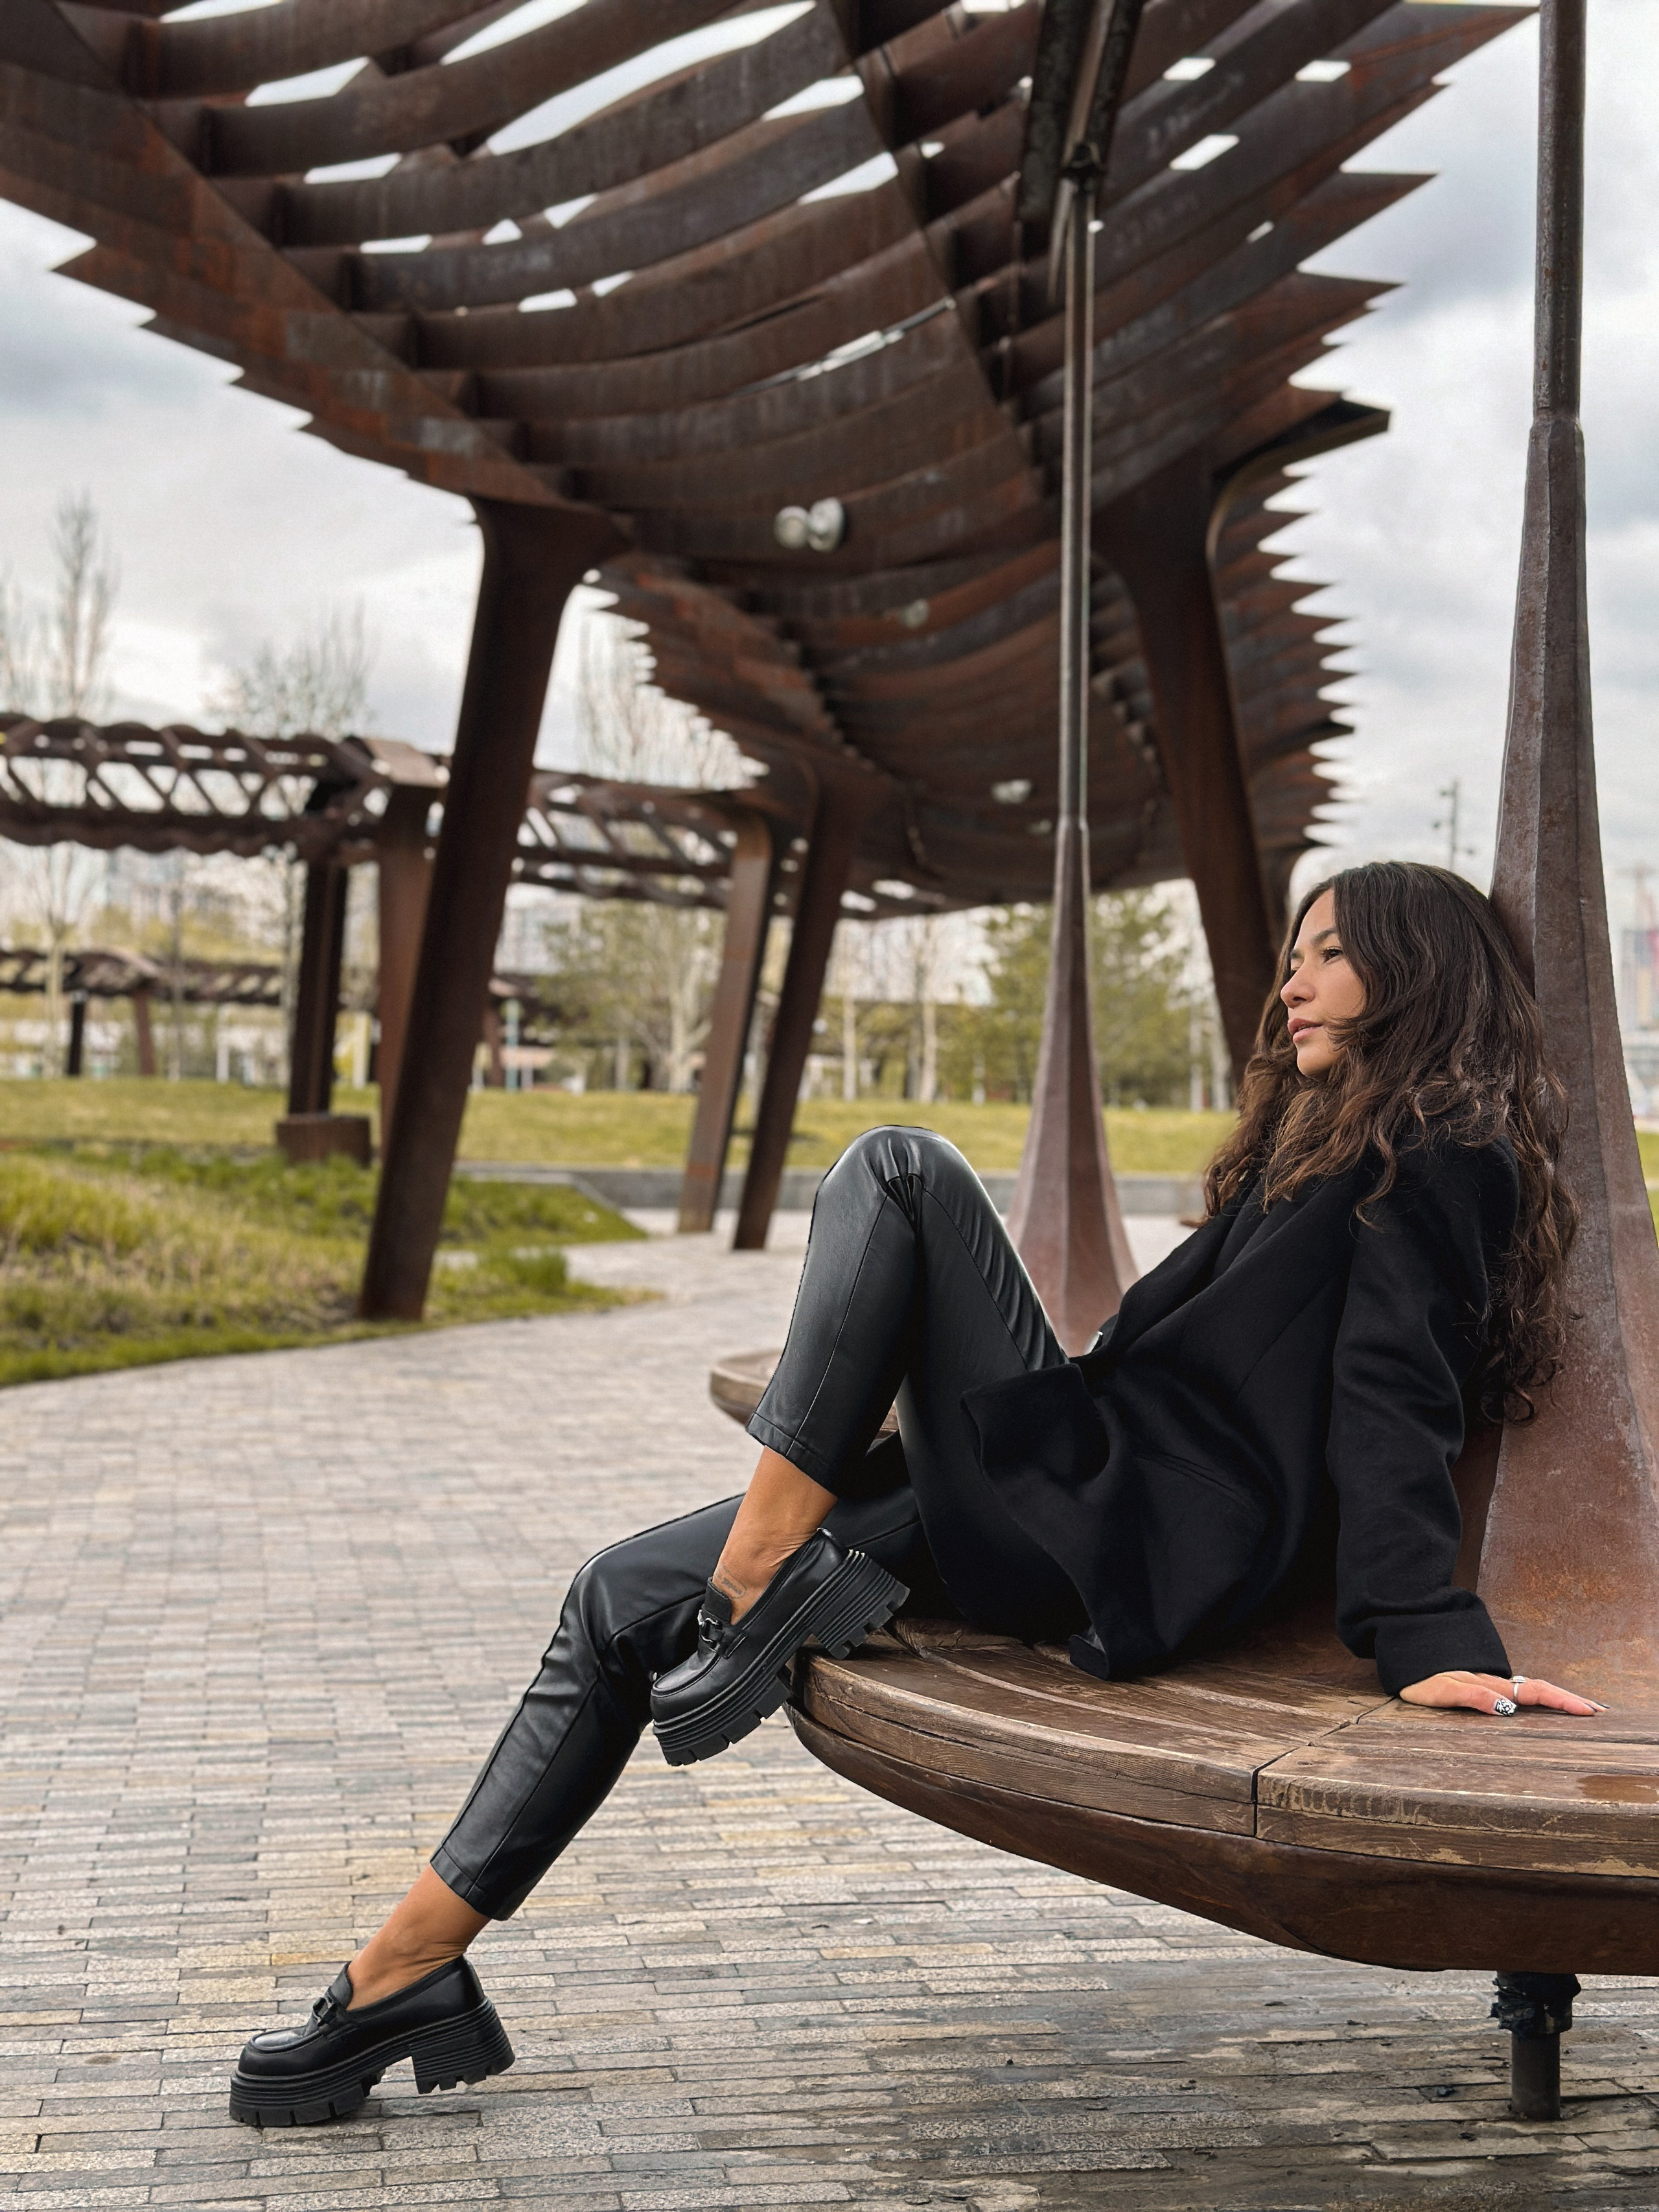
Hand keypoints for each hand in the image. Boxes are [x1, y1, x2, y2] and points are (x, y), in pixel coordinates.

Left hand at [1398, 1669, 1605, 1715]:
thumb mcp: (1440, 1690)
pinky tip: (1545, 1704)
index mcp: (1489, 1684)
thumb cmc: (1417, 1675)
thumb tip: (1505, 1709)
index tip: (1588, 1710)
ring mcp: (1487, 1681)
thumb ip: (1471, 1696)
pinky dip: (1536, 1697)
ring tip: (1582, 1708)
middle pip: (1539, 1689)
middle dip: (1568, 1699)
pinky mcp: (1479, 1684)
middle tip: (1598, 1711)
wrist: (1399, 1650)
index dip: (1561, 1701)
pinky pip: (1514, 1691)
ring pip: (1529, 1689)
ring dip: (1556, 1698)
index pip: (1534, 1692)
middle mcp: (1493, 1682)